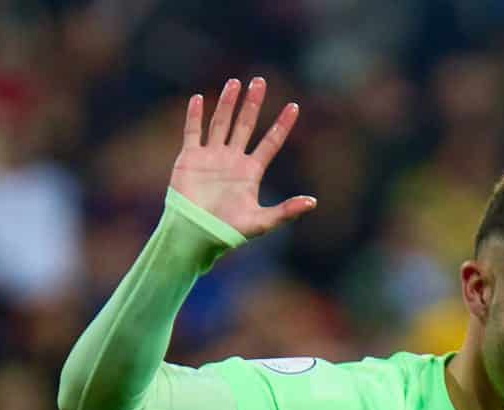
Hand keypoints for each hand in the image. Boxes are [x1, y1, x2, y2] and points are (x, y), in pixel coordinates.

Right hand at [170, 77, 314, 239]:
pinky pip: (193, 132)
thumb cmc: (228, 231)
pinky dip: (195, 116)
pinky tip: (200, 98)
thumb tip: (313, 202)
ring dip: (228, 103)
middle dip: (253, 103)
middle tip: (260, 80)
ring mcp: (211, 157)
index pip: (271, 142)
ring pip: (221, 123)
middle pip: (245, 125)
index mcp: (251, 172)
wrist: (196, 234)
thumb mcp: (262, 222)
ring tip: (235, 82)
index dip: (282, 125)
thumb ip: (287, 211)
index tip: (294, 107)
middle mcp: (232, 160)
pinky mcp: (190, 158)